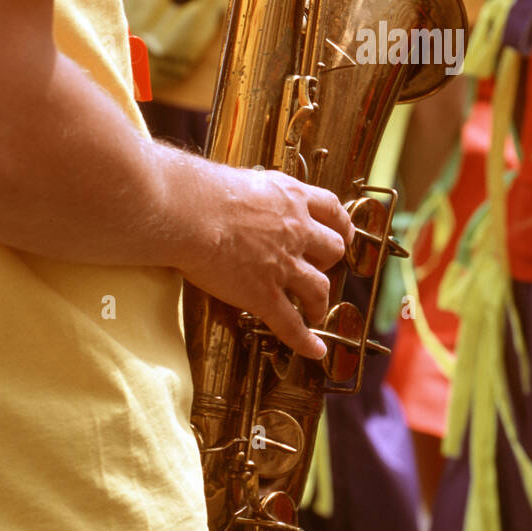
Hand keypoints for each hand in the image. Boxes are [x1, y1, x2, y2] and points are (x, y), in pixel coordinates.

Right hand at [177, 166, 352, 359]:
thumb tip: (252, 193)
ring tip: (315, 311)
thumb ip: (261, 193)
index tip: (343, 234)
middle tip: (318, 269)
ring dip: (320, 302)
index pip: (332, 211)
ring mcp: (284, 266)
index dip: (342, 226)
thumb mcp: (246, 179)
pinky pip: (291, 325)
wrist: (188, 213)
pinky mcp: (264, 295)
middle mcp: (296, 232)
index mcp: (292, 199)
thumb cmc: (203, 191)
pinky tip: (315, 351)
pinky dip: (305, 341)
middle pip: (333, 250)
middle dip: (328, 262)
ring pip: (320, 289)